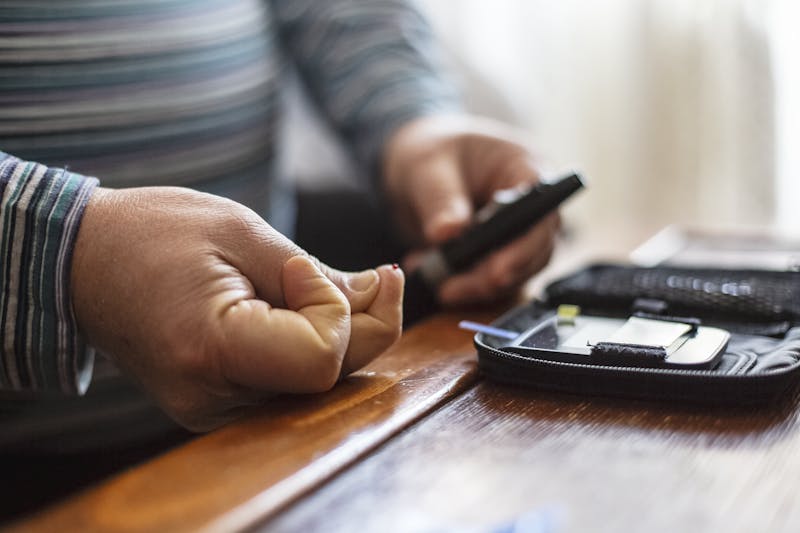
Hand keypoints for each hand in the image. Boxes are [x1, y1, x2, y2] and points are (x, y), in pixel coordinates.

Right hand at [70, 187, 403, 430]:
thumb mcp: (242, 231)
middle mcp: (212, 398)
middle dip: (364, 324)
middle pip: (329, 377)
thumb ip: (317, 274)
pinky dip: (313, 344)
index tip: (301, 267)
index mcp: (210, 351)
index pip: (320, 361)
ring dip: (342, 333)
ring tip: (324, 284)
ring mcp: (215, 409)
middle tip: (381, 274)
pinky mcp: (221, 403)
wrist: (83, 261)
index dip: (334, 311)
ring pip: (318, 383)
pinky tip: (307, 308)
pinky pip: (292, 382)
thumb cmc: (152, 232)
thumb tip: (379, 299)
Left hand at [383, 115, 558, 305]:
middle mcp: (533, 206)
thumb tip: (447, 234)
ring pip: (511, 273)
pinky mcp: (498, 255)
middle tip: (450, 290)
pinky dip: (459, 284)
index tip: (496, 273)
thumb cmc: (431, 151)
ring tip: (428, 278)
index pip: (541, 215)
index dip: (524, 248)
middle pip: (531, 253)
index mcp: (527, 170)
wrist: (418, 162)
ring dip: (471, 285)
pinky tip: (424, 271)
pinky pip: (488, 280)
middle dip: (492, 277)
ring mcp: (518, 233)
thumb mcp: (426, 168)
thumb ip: (440, 199)